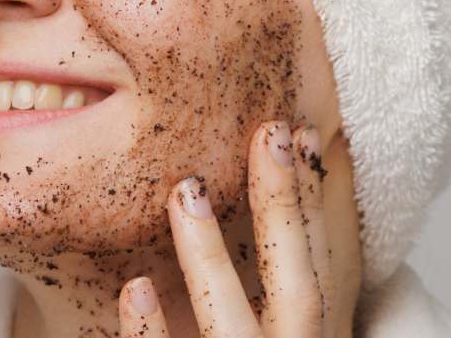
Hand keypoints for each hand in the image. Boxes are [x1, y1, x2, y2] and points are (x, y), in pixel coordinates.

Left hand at [118, 122, 335, 337]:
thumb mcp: (247, 330)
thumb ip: (246, 291)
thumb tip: (213, 196)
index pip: (315, 273)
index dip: (312, 206)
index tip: (300, 133)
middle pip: (297, 292)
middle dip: (283, 212)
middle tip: (268, 132)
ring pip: (230, 326)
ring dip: (209, 258)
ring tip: (186, 191)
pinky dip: (150, 332)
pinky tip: (136, 287)